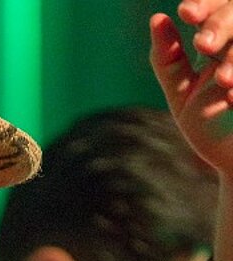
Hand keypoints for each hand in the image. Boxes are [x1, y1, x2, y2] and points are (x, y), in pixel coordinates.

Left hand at [150, 1, 232, 174]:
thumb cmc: (210, 127)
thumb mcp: (183, 93)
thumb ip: (169, 59)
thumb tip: (157, 18)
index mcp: (221, 45)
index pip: (212, 11)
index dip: (202, 6)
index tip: (185, 11)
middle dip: (220, 24)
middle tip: (203, 43)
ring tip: (224, 81)